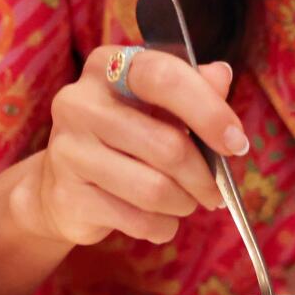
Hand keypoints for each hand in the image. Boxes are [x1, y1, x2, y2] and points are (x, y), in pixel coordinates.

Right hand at [11, 46, 247, 246]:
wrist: (58, 185)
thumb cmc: (119, 139)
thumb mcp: (154, 106)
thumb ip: (191, 88)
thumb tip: (221, 75)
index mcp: (107, 67)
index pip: (164, 77)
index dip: (208, 111)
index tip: (236, 143)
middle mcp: (80, 102)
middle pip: (167, 145)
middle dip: (203, 176)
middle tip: (214, 191)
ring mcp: (69, 150)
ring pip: (155, 189)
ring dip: (183, 203)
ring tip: (183, 202)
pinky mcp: (68, 196)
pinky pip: (138, 220)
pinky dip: (162, 226)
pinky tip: (159, 220)